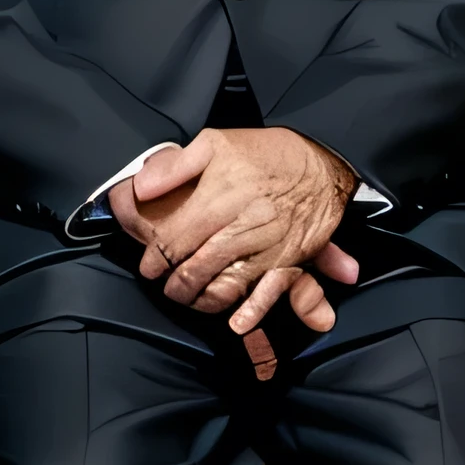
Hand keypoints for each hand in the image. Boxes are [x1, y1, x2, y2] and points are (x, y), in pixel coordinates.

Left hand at [109, 129, 361, 338]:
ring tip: (188, 298)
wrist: (323, 166)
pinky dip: (250, 312)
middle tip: (165, 286)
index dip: (155, 258)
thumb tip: (141, 187)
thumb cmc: (267, 154)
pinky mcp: (289, 260)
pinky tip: (236, 322)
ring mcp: (268, 245)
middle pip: (196, 267)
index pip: (175, 238)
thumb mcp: (216, 142)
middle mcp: (244, 222)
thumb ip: (176, 166)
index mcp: (222, 194)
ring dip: (200, 299)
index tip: (149, 265)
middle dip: (174, 284)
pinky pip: (267, 293)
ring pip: (224, 285)